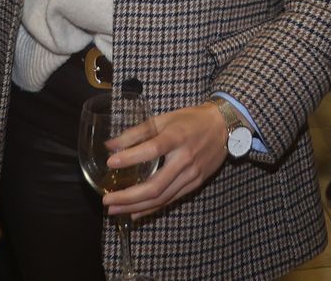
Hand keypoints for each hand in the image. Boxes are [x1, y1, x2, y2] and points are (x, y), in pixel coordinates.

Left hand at [103, 102, 226, 219]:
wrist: (223, 126)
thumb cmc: (191, 120)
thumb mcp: (164, 119)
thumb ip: (137, 132)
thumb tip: (110, 145)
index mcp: (176, 138)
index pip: (151, 150)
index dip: (130, 158)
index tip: (110, 162)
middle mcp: (185, 159)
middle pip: (155, 185)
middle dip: (129, 197)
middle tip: (107, 201)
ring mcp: (192, 175)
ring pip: (162, 197)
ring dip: (137, 207)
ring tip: (116, 209)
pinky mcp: (195, 184)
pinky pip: (171, 200)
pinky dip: (152, 208)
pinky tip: (135, 212)